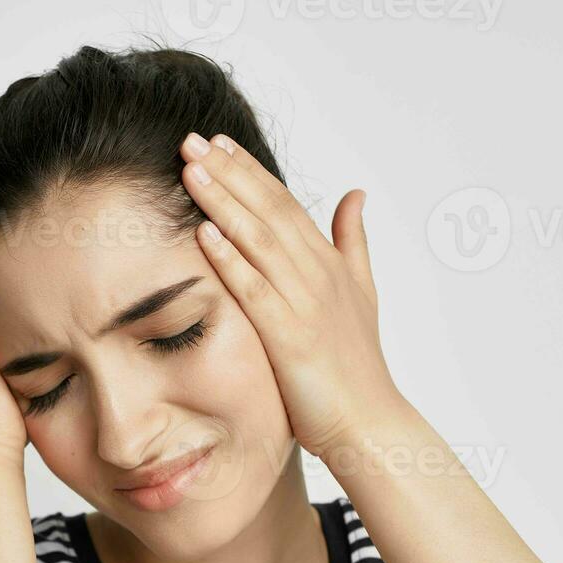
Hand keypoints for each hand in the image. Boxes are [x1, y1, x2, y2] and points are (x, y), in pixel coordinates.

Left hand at [177, 132, 409, 458]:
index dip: (250, 171)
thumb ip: (353, 241)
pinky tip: (204, 235)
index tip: (218, 143)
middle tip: (191, 140)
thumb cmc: (358, 366)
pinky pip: (255, 290)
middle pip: (269, 210)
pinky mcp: (290, 335)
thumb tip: (355, 194)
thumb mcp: (361, 293)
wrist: (370, 422)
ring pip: (260, 240)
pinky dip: (231, 259)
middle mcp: (318, 273)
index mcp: (328, 262)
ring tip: (192, 170)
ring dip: (225, 202)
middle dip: (230, 172)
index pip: (284, 204)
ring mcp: (305, 302)